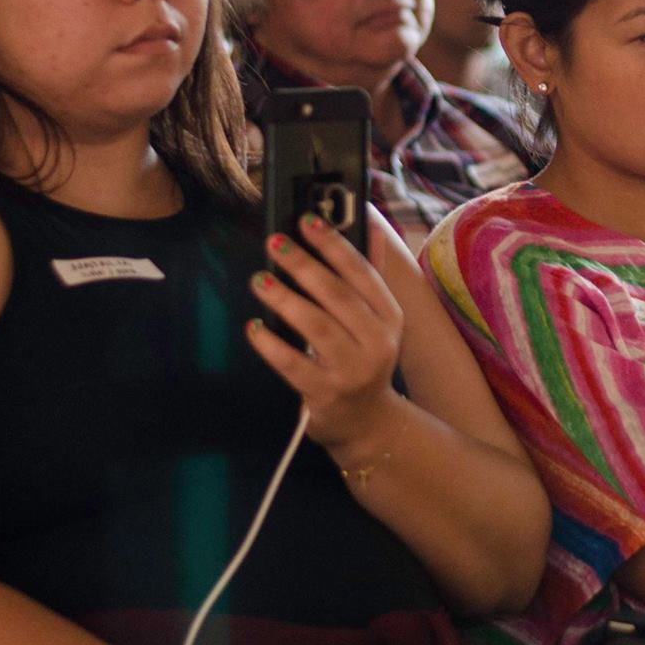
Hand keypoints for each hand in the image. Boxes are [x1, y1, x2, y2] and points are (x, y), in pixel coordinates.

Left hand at [245, 213, 406, 450]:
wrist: (368, 423)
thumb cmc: (364, 360)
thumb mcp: (377, 320)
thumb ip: (370, 275)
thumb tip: (369, 226)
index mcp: (390, 316)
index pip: (362, 273)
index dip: (334, 244)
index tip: (307, 221)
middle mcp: (377, 342)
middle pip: (338, 296)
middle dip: (305, 265)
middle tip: (275, 243)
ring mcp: (353, 370)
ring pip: (317, 327)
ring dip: (286, 300)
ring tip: (259, 280)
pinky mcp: (326, 394)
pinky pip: (294, 365)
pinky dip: (271, 345)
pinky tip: (253, 327)